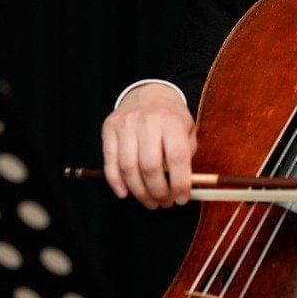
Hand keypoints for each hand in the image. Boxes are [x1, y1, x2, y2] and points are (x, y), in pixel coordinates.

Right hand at [100, 81, 196, 207]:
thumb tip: (182, 191)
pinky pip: (110, 162)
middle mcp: (147, 120)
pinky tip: (126, 194)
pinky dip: (116, 183)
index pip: (176, 157)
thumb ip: (186, 158)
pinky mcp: (109, 129)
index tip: (182, 199)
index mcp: (171, 120)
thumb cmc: (171, 119)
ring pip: (128, 168)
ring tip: (150, 202)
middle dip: (158, 192)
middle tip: (165, 203)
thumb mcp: (187, 132)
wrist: (149, 94)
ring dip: (139, 192)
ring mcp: (125, 124)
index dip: (179, 183)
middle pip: (150, 166)